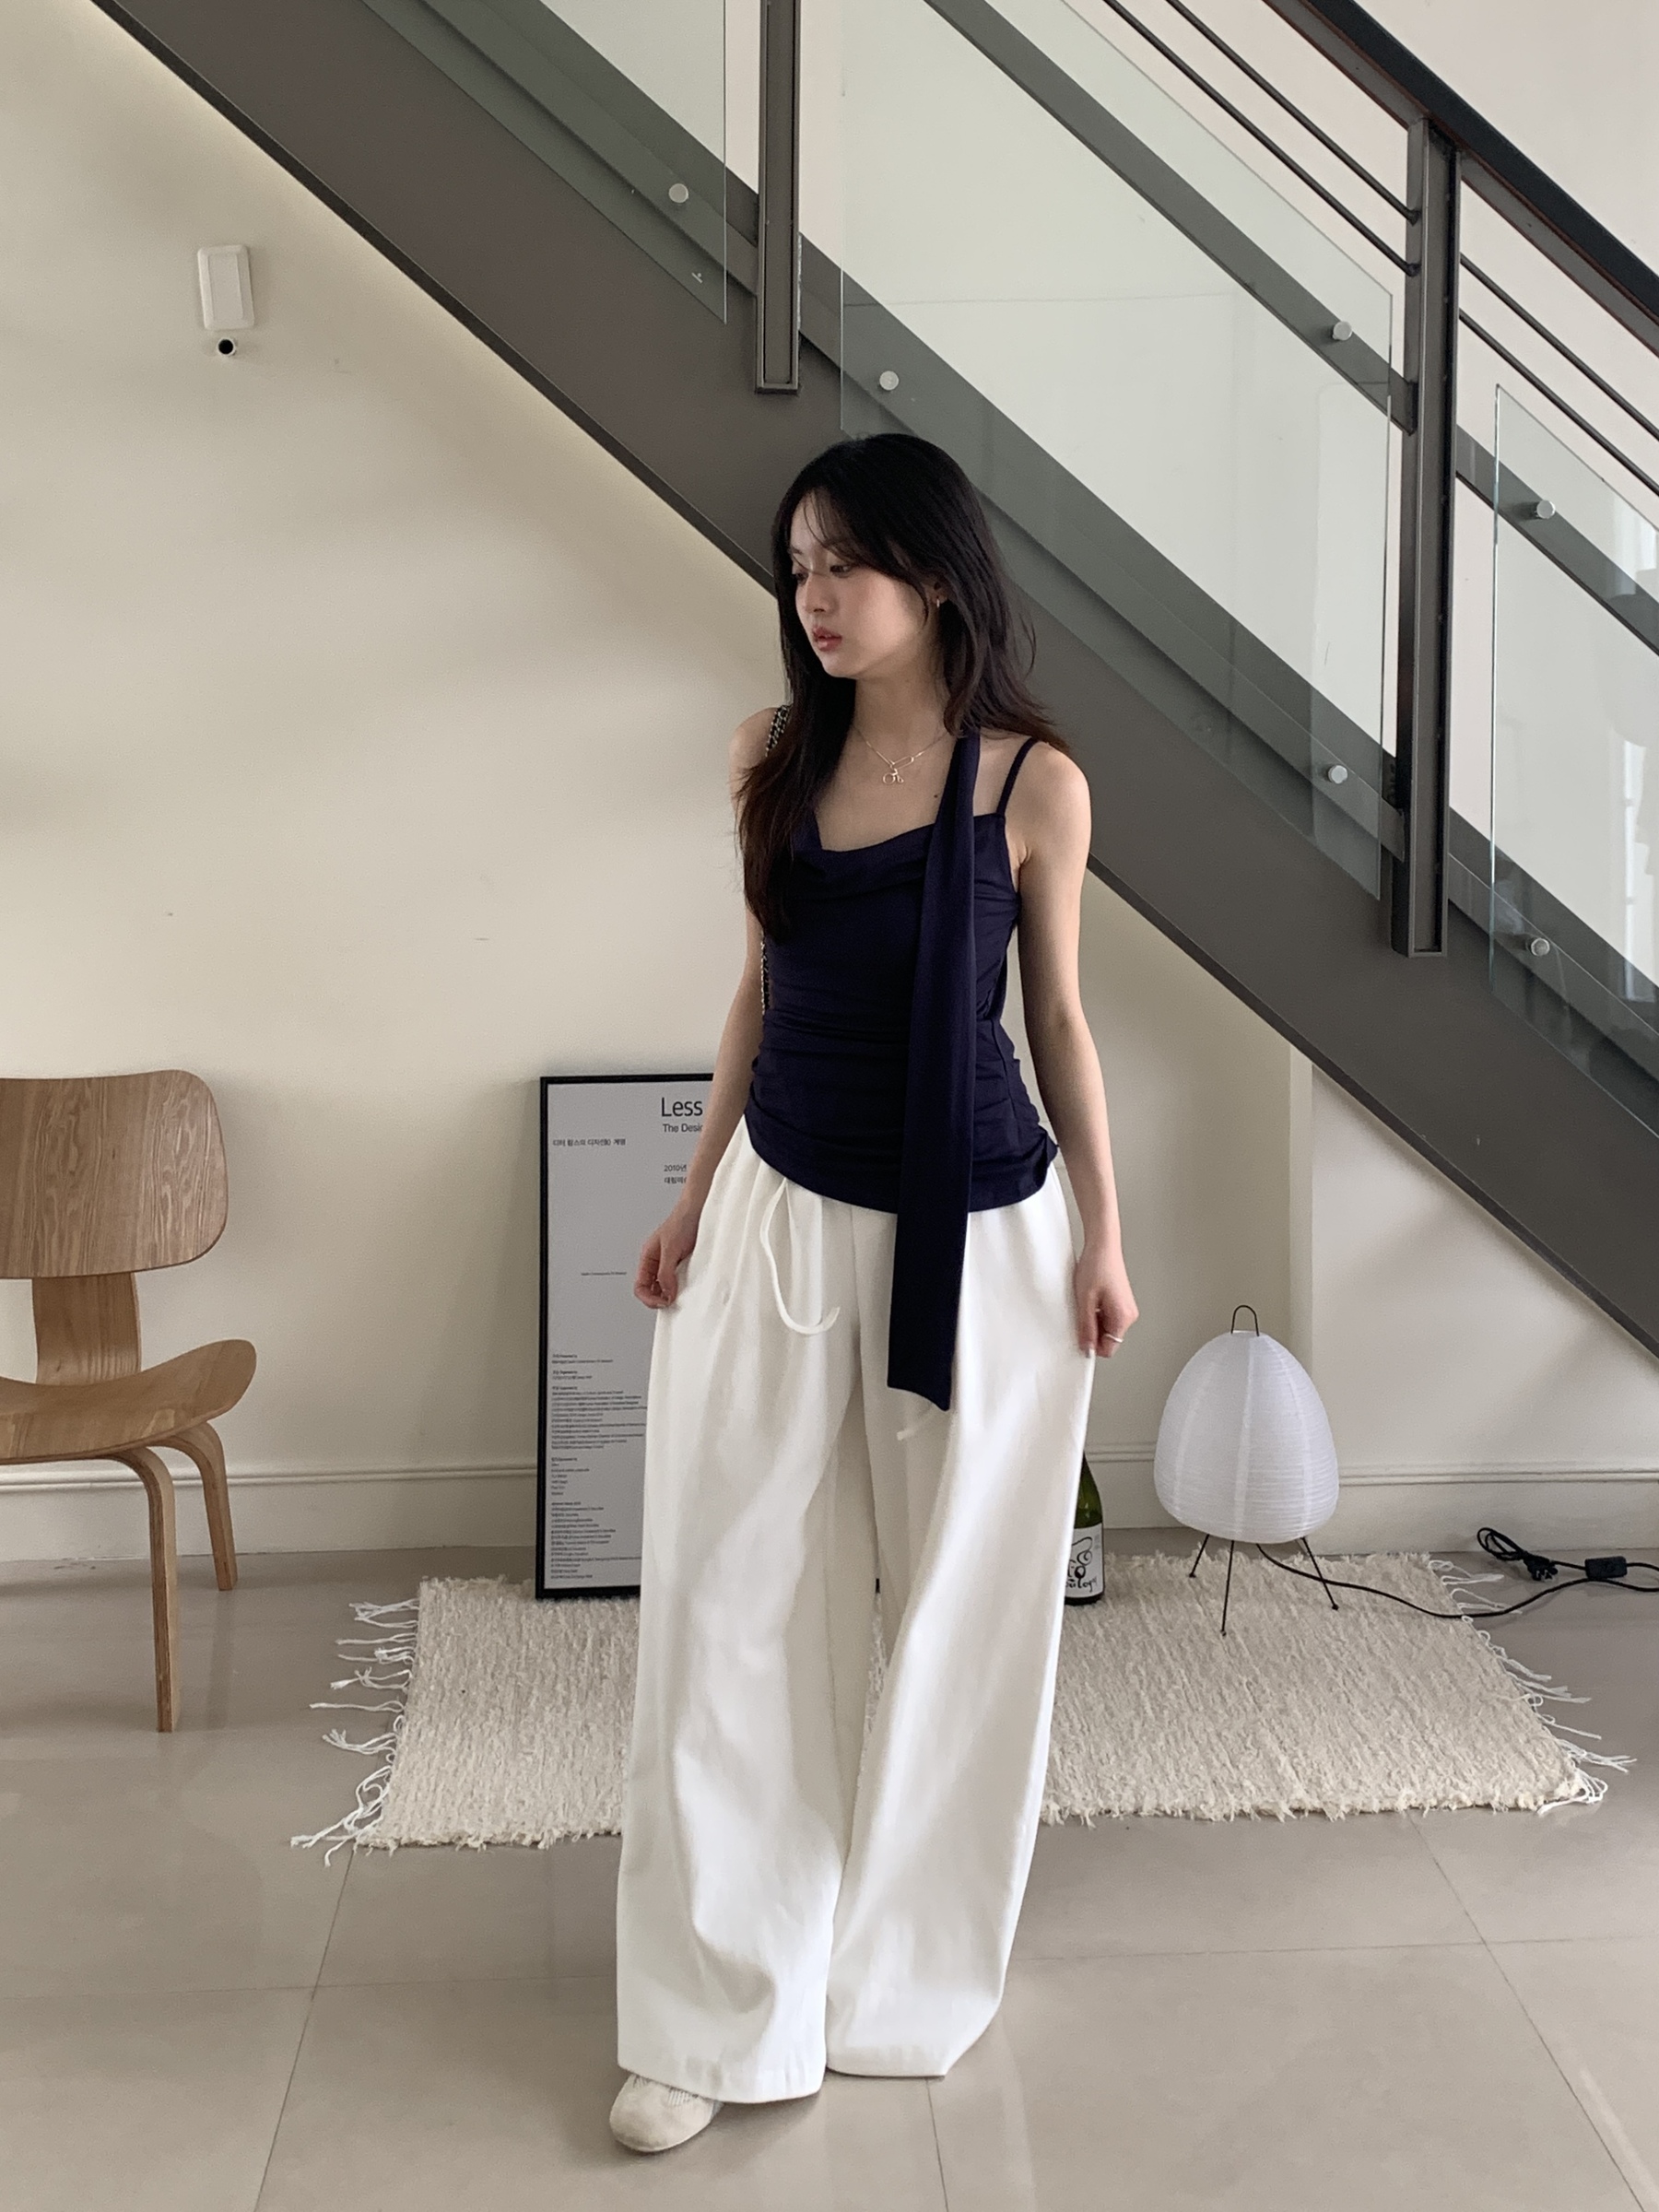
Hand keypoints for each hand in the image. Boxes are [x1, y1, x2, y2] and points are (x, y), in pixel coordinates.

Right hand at [635, 1202, 699, 1308]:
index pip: (640, 1286)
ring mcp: (672, 1264)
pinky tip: (690, 1288)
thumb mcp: (671, 1248)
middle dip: (660, 1299)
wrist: (700, 1210)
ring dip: (672, 1294)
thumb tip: (666, 1293)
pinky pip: (681, 1282)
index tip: (664, 1303)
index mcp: (648, 1258)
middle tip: (672, 1303)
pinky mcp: (685, 1265)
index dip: (649, 1298)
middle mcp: (658, 1263)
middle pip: (652, 1290)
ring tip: (681, 1296)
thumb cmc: (682, 1221)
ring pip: (666, 1288)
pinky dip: (684, 1288)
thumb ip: (666, 1272)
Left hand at [1074, 1240, 1136, 1356]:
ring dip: (1093, 1321)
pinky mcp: (1121, 1302)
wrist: (1103, 1245)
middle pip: (1108, 1339)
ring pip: (1107, 1328)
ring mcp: (1126, 1308)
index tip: (1079, 1335)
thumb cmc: (1096, 1266)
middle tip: (1080, 1314)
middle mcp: (1129, 1315)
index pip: (1108, 1348)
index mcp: (1123, 1318)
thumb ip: (1086, 1327)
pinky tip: (1090, 1299)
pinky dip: (1097, 1313)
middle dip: (1092, 1332)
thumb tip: (1087, 1349)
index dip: (1092, 1345)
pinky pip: (1108, 1317)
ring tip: (1085, 1303)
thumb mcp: (1085, 1301)